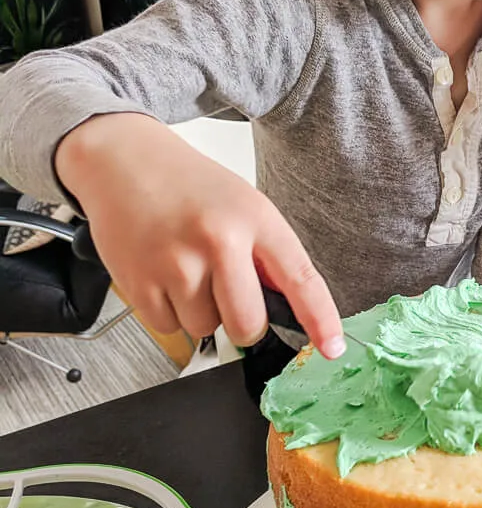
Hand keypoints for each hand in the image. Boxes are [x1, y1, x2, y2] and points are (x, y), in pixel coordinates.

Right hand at [55, 113, 344, 356]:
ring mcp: (176, 263)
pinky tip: (162, 273)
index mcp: (255, 218)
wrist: (123, 160)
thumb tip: (290, 307)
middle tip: (228, 293)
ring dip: (199, 311)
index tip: (333, 348)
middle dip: (244, 324)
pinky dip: (168, 311)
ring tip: (185, 267)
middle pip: (248, 325)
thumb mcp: (244, 205)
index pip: (300, 278)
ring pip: (205, 328)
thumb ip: (267, 255)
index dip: (321, 320)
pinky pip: (168, 328)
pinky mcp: (138, 281)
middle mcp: (218, 240)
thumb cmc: (189, 186)